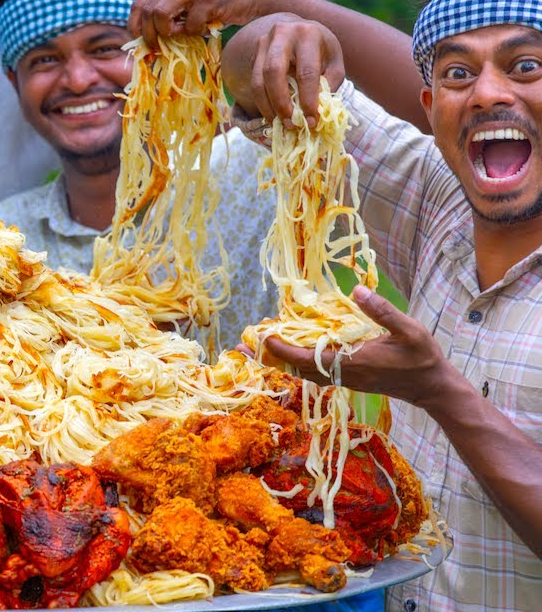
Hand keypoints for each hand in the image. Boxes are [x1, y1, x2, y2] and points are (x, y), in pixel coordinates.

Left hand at [129, 0, 279, 49]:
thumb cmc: (217, 4)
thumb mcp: (186, 3)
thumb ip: (166, 13)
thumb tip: (143, 40)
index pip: (138, 4)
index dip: (135, 28)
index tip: (143, 44)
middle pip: (146, 11)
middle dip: (150, 35)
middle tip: (159, 48)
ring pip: (159, 14)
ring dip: (170, 32)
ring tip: (186, 32)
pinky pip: (188, 25)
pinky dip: (195, 33)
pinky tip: (207, 27)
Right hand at [220, 13, 344, 128]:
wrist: (300, 30)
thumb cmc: (321, 51)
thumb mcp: (334, 63)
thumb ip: (328, 84)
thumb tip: (316, 111)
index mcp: (308, 34)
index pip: (306, 71)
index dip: (308, 99)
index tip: (311, 121)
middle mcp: (283, 34)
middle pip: (274, 72)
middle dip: (281, 102)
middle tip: (290, 123)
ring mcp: (264, 43)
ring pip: (258, 79)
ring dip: (268, 106)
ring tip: (279, 122)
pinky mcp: (254, 54)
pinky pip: (253, 82)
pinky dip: (262, 102)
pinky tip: (272, 113)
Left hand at [251, 286, 455, 408]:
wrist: (433, 388)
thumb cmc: (422, 358)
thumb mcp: (408, 330)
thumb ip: (382, 311)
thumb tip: (356, 289)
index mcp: (353, 362)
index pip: (308, 357)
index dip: (282, 348)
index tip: (263, 336)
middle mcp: (344, 374)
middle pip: (297, 368)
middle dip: (271, 357)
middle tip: (244, 344)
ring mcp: (346, 380)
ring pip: (304, 372)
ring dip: (281, 360)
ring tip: (259, 347)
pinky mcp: (350, 380)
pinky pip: (315, 373)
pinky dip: (297, 363)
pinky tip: (290, 352)